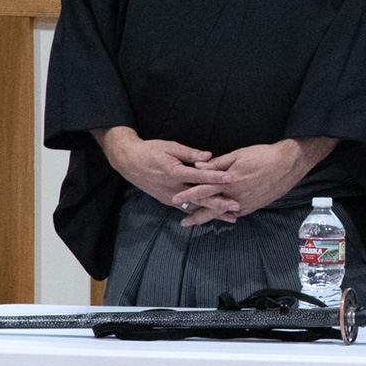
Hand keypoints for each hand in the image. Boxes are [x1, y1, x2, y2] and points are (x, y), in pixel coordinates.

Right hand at [97, 126, 231, 208]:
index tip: (231, 178)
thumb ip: (190, 153)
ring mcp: (170, 197)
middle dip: (219, 203)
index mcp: (175, 172)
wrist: (128, 162)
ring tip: (230, 217)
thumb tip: (209, 156)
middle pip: (200, 197)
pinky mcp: (167, 201)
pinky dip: (200, 214)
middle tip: (237, 206)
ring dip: (213, 213)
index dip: (216, 177)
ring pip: (195, 207)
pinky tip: (212, 218)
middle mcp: (173, 188)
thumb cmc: (150, 151)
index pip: (199, 176)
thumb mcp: (170, 147)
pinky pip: (186, 209)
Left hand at [177, 137, 335, 226]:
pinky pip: (236, 213)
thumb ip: (217, 164)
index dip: (187, 195)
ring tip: (197, 222)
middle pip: (210, 208)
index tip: (175, 199)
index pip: (202, 189)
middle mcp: (235, 195)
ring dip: (209, 218)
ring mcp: (245, 203)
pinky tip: (220, 218)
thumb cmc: (262, 156)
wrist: (287, 164)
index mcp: (228, 181)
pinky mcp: (254, 206)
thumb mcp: (237, 155)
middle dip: (195, 214)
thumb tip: (199, 167)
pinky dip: (226, 216)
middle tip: (183, 222)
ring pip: (222, 213)